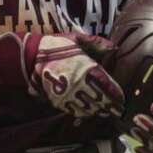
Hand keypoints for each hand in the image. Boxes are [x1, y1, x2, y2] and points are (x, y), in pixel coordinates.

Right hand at [0, 32, 124, 118]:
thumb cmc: (56, 46)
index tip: (121, 100)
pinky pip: (73, 110)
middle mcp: (79, 84)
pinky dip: (82, 113)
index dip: (115, 94)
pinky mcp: (57, 100)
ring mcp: (68, 94)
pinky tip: (88, 113)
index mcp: (86, 68)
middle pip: (99, 99)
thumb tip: (114, 47)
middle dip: (109, 106)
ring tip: (106, 113)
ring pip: (87, 107)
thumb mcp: (76, 39)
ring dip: (98, 111)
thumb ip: (96, 43)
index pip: (105, 85)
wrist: (31, 55)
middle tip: (118, 110)